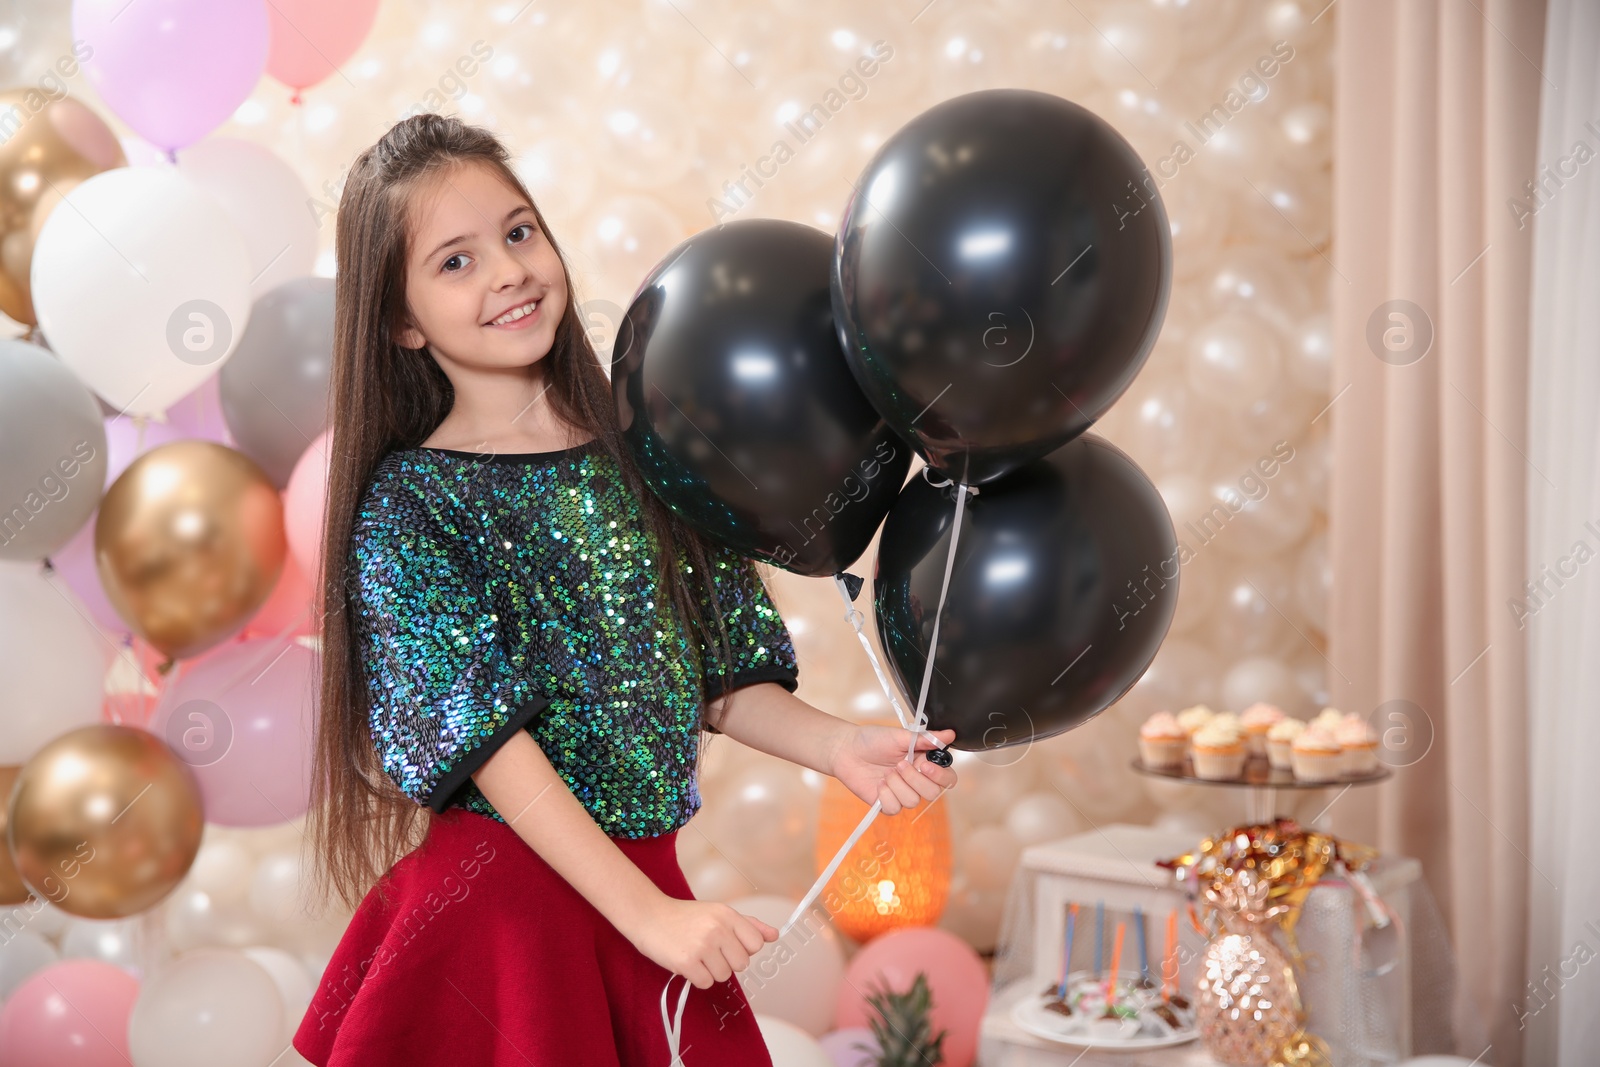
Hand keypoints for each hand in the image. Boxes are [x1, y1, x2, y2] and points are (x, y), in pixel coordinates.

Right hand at [625, 895, 778, 989]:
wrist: (649, 916)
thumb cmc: (685, 917)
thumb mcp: (717, 913)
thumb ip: (748, 925)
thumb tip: (775, 935)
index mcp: (727, 914)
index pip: (756, 944)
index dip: (743, 949)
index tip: (728, 945)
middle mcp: (717, 928)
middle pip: (742, 964)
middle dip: (726, 962)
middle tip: (709, 951)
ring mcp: (702, 945)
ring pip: (723, 976)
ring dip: (710, 971)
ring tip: (696, 954)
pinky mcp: (687, 962)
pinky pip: (706, 983)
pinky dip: (697, 978)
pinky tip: (687, 962)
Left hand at [830, 725, 957, 813]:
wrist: (846, 750)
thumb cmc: (872, 740)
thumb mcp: (900, 736)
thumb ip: (926, 739)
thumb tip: (950, 734)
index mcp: (924, 762)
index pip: (947, 778)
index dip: (940, 776)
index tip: (924, 765)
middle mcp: (916, 780)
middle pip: (932, 793)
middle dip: (914, 779)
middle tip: (899, 764)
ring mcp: (902, 793)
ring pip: (912, 801)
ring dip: (897, 784)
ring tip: (886, 772)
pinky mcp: (887, 803)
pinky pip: (894, 808)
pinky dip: (886, 795)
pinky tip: (878, 783)